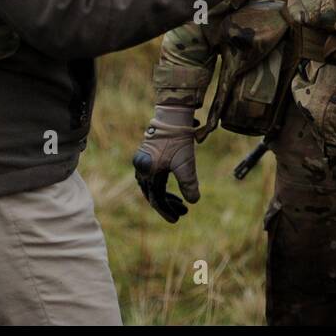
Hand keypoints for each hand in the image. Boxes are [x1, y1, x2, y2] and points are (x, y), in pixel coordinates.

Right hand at [132, 105, 199, 223]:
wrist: (173, 116)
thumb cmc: (179, 140)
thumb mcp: (186, 164)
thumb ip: (189, 184)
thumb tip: (194, 201)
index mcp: (147, 171)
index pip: (155, 198)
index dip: (167, 210)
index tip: (178, 219)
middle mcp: (141, 168)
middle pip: (152, 194)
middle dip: (167, 204)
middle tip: (182, 212)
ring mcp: (143, 162)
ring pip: (152, 186)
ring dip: (166, 195)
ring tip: (181, 203)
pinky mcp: (147, 157)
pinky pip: (153, 177)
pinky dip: (163, 185)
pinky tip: (174, 188)